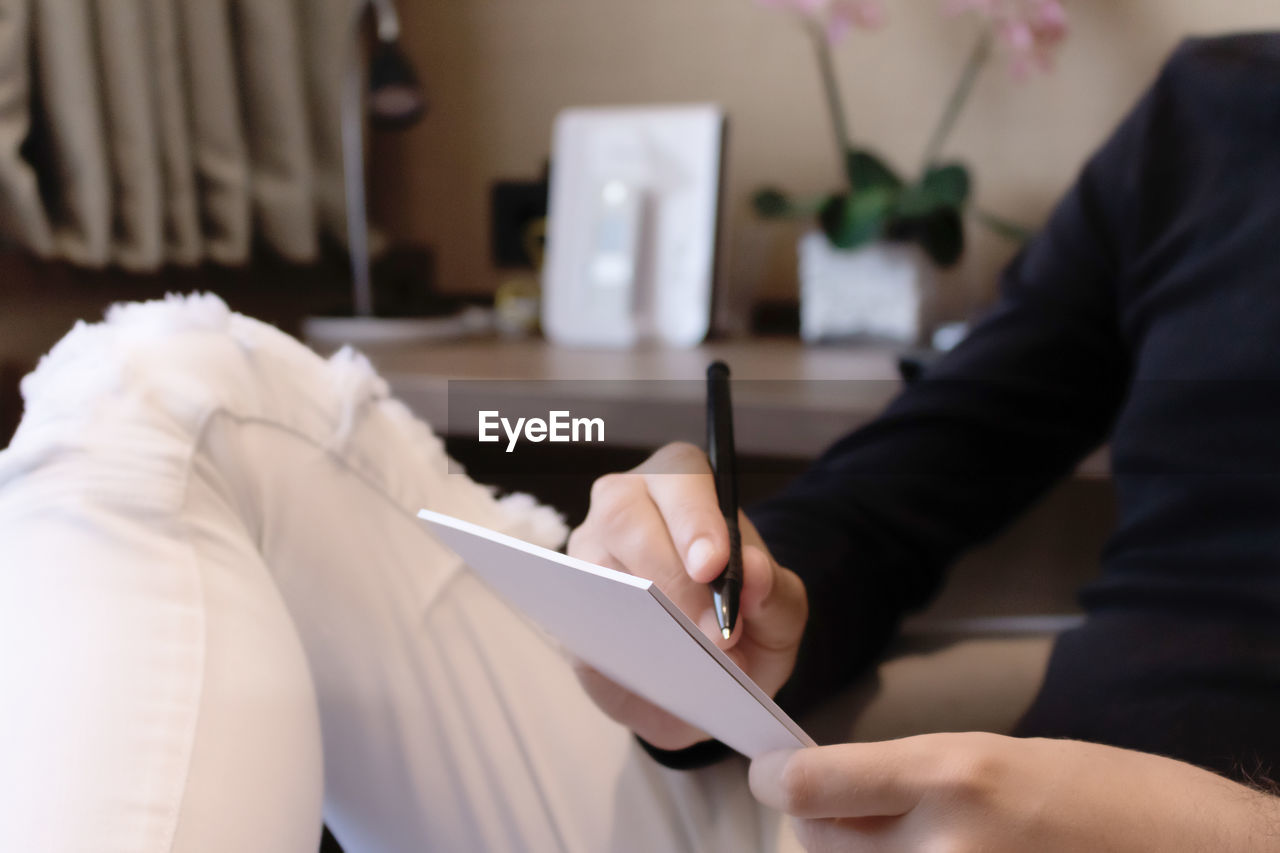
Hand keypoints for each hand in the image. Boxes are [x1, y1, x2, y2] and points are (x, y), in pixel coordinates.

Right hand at [567, 441, 807, 750]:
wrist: (714, 674)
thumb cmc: (747, 622)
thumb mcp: (780, 611)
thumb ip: (774, 592)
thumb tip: (752, 573)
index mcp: (685, 485)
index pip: (682, 480)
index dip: (694, 522)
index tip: (713, 566)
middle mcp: (626, 502)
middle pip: (625, 514)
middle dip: (668, 575)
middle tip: (708, 631)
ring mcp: (587, 548)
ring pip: (593, 562)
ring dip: (638, 612)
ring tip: (686, 659)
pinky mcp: (566, 601)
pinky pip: (573, 615)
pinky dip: (608, 644)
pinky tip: (645, 671)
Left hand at [750, 732, 1279, 851]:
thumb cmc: (1106, 795)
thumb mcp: (997, 754)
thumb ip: (904, 775)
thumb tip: (818, 785)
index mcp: (953, 777)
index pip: (810, 788)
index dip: (775, 777)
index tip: (771, 770)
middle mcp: (942, 850)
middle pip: (819, 841)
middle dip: (828, 819)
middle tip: (866, 806)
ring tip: (925, 838)